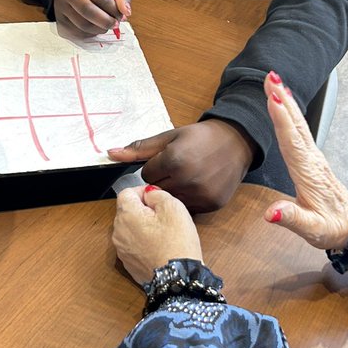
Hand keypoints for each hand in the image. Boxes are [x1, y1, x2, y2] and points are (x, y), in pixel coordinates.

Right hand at [53, 0, 130, 36]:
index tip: (120, 14)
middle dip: (106, 21)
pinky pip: (78, 33)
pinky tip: (96, 27)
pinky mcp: (60, 20)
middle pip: (88, 11)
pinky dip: (91, 34)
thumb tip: (126, 12)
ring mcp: (61, 7)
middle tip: (115, 24)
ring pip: (83, 25)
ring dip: (100, 29)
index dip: (112, 8)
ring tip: (107, 25)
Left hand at [108, 119, 256, 213]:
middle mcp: (187, 180)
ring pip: (172, 203)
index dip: (155, 167)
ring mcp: (201, 195)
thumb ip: (139, 148)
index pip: (146, 175)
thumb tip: (111, 153)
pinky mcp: (212, 205)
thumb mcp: (169, 137)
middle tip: (179, 170)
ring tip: (189, 177)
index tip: (169, 161)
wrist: (237, 143)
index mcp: (174, 160)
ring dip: (176, 193)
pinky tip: (199, 187)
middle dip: (163, 181)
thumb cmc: (200, 138)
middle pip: (157, 191)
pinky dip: (190, 200)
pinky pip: (189, 209)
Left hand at [112, 186, 201, 285]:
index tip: (157, 197)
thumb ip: (157, 194)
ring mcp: (122, 249)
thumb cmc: (176, 244)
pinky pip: (133, 245)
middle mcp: (118, 232)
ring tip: (164, 233)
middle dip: (143, 210)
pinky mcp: (128, 263)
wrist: (177, 279)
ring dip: (143, 227)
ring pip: (130, 228)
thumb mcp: (174, 208)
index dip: (143, 192)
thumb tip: (149, 194)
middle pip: (127, 211)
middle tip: (164, 217)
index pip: (127, 192)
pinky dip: (143, 242)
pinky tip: (160, 246)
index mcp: (126, 215)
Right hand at [262, 72, 347, 250]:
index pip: (291, 142)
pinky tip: (287, 104)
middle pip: (295, 125)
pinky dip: (292, 113)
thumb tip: (270, 213)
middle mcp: (311, 160)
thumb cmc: (333, 227)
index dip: (282, 120)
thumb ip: (291, 218)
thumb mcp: (312, 229)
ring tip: (275, 82)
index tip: (273, 98)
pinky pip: (301, 130)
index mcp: (308, 173)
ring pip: (298, 124)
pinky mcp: (313, 158)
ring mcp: (314, 157)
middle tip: (270, 77)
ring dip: (287, 102)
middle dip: (283, 100)